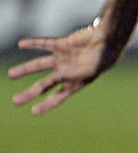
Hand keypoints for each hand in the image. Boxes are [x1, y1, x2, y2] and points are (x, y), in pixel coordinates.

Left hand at [9, 20, 124, 115]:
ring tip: (11, 75)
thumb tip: (56, 77)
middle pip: (44, 85)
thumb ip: (69, 74)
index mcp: (75, 82)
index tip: (34, 112)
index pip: (58, 96)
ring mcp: (64, 58)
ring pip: (39, 65)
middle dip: (30, 93)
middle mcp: (67, 72)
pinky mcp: (63, 45)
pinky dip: (33, 44)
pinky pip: (44, 44)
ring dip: (25, 69)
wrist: (110, 40)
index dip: (46, 105)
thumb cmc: (103, 58)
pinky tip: (22, 44)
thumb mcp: (87, 71)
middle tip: (16, 102)